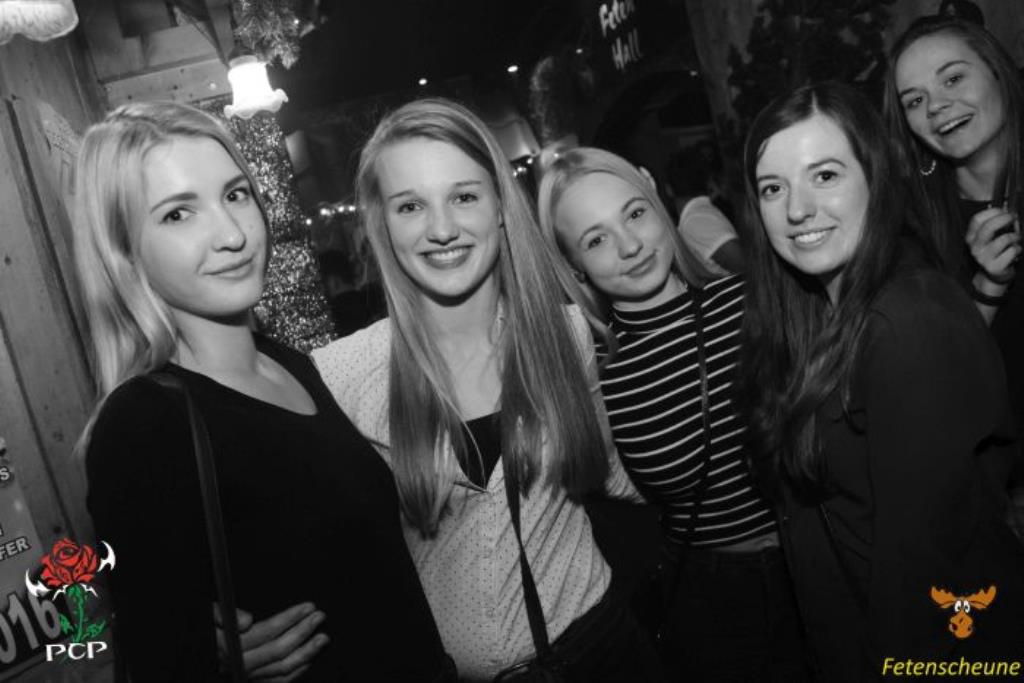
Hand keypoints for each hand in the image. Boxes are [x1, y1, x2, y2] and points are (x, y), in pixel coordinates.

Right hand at [214, 602, 328, 681]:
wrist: (198, 651)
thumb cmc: (209, 628)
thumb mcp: (210, 615)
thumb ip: (224, 614)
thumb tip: (247, 621)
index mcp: (230, 646)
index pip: (266, 631)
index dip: (289, 619)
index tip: (307, 607)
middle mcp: (239, 665)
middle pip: (278, 650)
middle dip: (302, 632)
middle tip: (320, 617)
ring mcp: (247, 676)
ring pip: (282, 668)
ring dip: (306, 653)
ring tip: (322, 638)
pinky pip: (278, 682)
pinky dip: (296, 672)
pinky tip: (309, 659)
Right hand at [965, 207, 1021, 285]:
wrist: (993, 275)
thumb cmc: (995, 252)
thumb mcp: (989, 238)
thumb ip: (994, 225)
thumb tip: (1009, 213)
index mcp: (971, 238)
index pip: (977, 220)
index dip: (992, 212)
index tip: (1004, 211)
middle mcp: (975, 247)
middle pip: (988, 227)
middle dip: (1004, 219)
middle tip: (1013, 218)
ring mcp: (983, 258)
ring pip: (1003, 239)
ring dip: (1015, 236)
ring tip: (1017, 238)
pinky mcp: (994, 266)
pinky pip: (1012, 251)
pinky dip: (1018, 248)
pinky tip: (1016, 250)